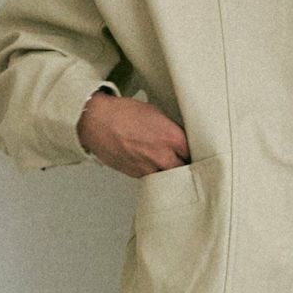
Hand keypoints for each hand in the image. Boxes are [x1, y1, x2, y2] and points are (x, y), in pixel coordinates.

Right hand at [77, 94, 191, 177]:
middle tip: (185, 162)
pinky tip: (152, 167)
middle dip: (186, 166)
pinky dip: (155, 175)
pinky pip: (153, 179)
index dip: (195, 153)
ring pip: (170, 178)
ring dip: (171, 174)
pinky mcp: (137, 175)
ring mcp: (150, 168)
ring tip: (169, 167)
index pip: (195, 152)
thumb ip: (171, 129)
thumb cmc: (122, 114)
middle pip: (185, 169)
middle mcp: (163, 155)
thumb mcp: (155, 113)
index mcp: (172, 137)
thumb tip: (179, 139)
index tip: (195, 153)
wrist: (97, 122)